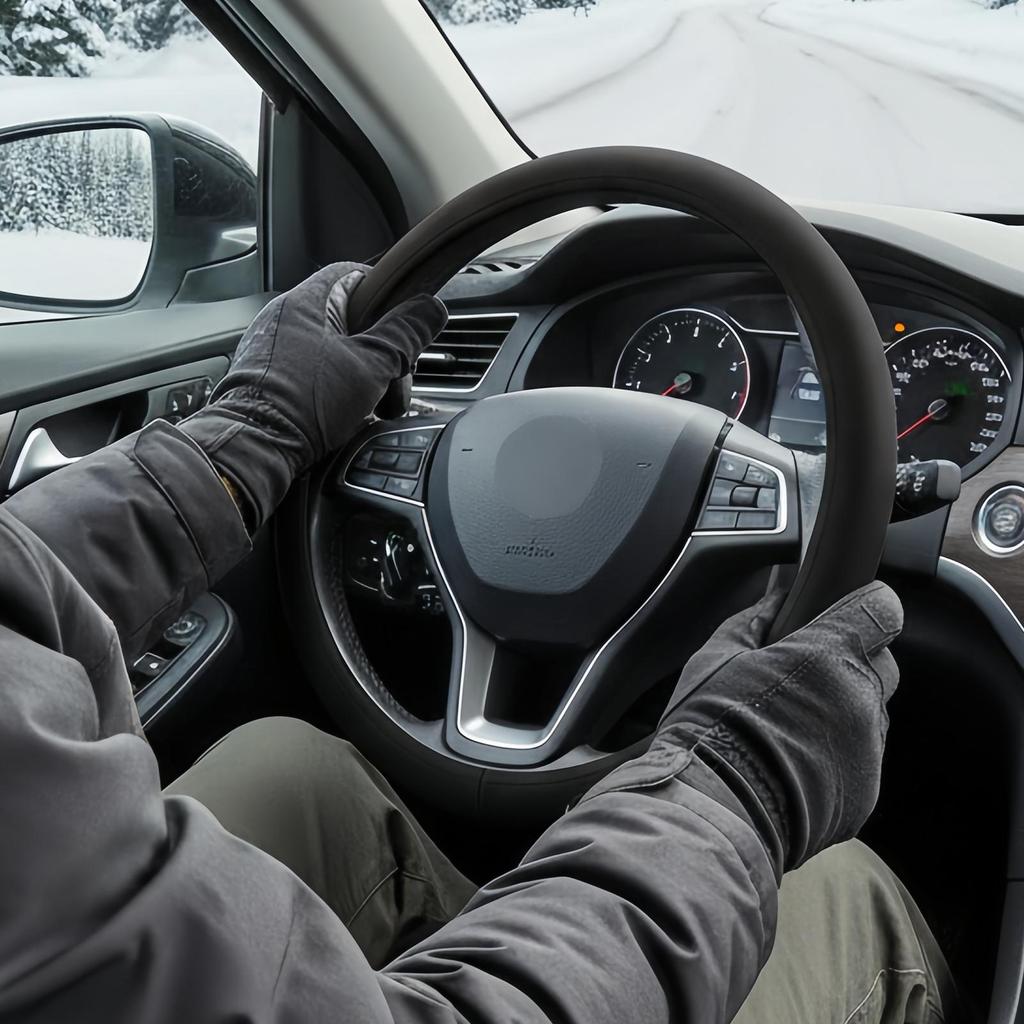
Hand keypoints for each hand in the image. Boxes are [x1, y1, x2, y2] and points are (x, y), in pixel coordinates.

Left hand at [180, 263, 446, 529]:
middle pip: (349, 318)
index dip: (387, 296)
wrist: (253, 449)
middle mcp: (284, 319)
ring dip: (362, 374)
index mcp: (306, 301)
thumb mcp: (371, 366)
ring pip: (335, 350)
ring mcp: (274, 350)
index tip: (405, 323)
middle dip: (380, 349)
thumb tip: (431, 309)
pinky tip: (348, 414)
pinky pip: (315, 374)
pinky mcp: (270, 381)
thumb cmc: (303, 405)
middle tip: (395, 376)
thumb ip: (405, 335)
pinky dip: (337, 390)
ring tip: (374, 403)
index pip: (355, 275)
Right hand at [655, 582, 901, 870]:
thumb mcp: (716, 657)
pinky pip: (860, 764)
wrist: (715, 810)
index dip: (869, 607)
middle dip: (850, 663)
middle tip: (804, 676)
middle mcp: (860, 701)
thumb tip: (776, 598)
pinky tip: (792, 765)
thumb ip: (755, 620)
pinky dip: (835, 760)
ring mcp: (868, 752)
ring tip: (789, 729)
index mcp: (828, 656)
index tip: (855, 610)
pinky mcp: (865, 797)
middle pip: (881, 666)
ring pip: (870, 717)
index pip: (881, 612)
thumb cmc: (710, 728)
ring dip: (842, 714)